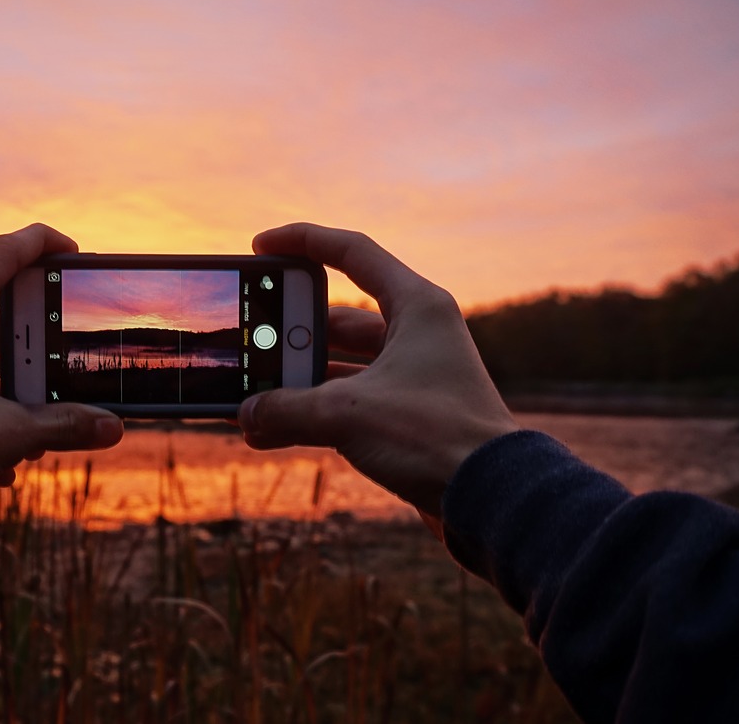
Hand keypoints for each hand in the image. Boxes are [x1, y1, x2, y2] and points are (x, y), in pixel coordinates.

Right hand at [238, 223, 517, 517]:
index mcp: (417, 306)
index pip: (353, 253)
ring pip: (340, 366)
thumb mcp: (347, 414)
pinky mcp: (409, 416)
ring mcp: (414, 376)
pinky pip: (349, 403)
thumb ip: (287, 408)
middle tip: (251, 342)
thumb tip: (246, 414)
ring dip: (296, 382)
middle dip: (289, 334)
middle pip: (338, 318)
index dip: (303, 241)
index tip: (261, 246)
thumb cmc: (436, 437)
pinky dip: (313, 413)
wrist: (491, 498)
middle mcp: (418, 333)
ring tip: (252, 396)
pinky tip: (273, 432)